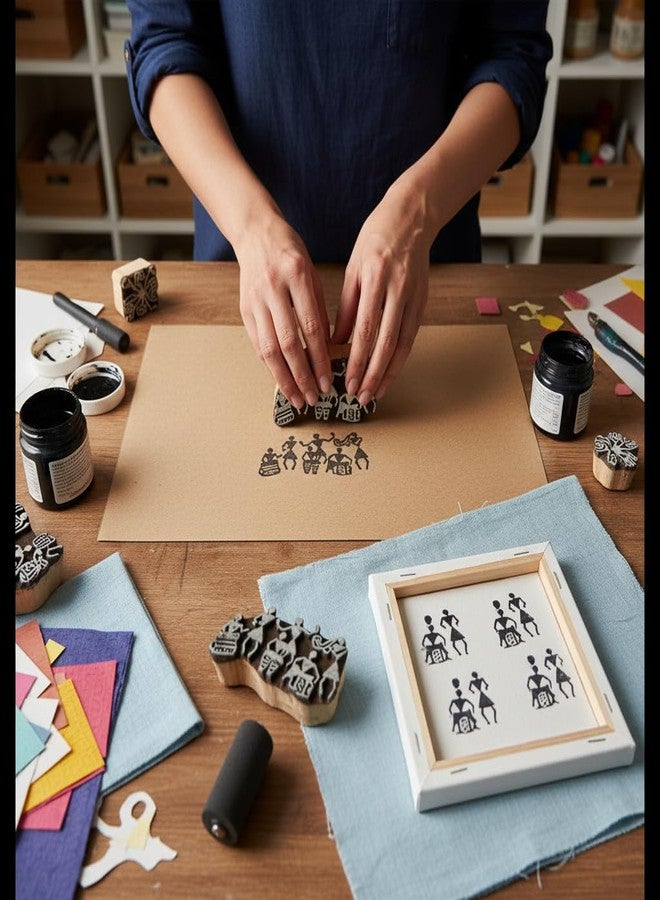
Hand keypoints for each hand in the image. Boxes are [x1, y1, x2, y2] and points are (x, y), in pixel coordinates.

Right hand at [235, 213, 332, 408]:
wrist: (256, 233)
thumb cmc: (290, 252)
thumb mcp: (311, 273)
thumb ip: (317, 308)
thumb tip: (327, 348)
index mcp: (296, 276)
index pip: (311, 327)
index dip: (320, 358)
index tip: (329, 380)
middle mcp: (273, 289)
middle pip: (288, 343)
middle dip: (302, 375)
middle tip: (314, 397)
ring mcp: (255, 300)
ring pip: (268, 348)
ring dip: (283, 378)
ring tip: (296, 397)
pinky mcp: (244, 309)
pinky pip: (257, 344)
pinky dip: (269, 365)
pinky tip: (280, 380)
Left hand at [332, 182, 430, 404]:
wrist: (411, 219)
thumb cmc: (374, 241)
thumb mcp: (352, 270)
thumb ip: (346, 308)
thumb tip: (335, 344)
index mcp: (373, 278)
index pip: (365, 329)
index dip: (356, 359)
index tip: (346, 380)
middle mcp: (396, 289)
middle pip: (385, 342)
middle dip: (372, 374)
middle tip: (360, 396)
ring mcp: (414, 296)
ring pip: (402, 344)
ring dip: (388, 373)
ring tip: (375, 393)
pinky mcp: (423, 301)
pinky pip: (411, 336)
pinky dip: (401, 358)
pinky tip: (391, 373)